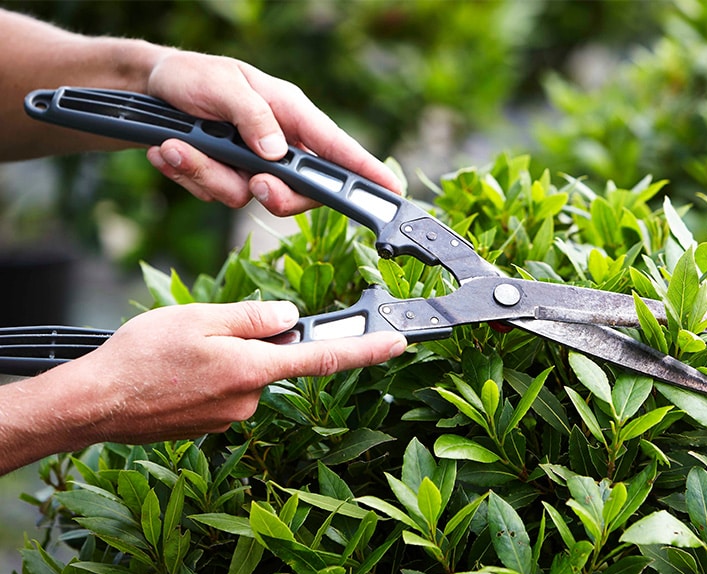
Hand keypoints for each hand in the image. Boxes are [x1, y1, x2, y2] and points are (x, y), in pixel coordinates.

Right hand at [53, 301, 405, 445]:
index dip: (367, 349)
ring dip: (228, 356)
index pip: (325, 358)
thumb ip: (254, 316)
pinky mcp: (213, 425)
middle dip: (255, 340)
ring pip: (248, 373)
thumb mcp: (200, 317)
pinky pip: (228, 389)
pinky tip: (179, 371)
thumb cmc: (142, 356)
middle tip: (207, 331)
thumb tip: (291, 318)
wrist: (97, 404)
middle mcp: (251, 399)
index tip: (398, 343)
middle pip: (275, 359)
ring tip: (182, 352)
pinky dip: (212, 374)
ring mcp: (232, 416)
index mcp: (255, 369)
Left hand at [144, 51, 401, 215]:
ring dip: (206, 174)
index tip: (391, 192)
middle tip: (256, 185)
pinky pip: (215, 194)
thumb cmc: (191, 76)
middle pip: (299, 191)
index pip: (336, 148)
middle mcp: (278, 144)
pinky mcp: (226, 177)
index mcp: (291, 114)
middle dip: (275, 194)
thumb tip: (279, 155)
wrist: (147, 90)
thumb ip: (253, 117)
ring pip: (246, 196)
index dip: (366, 172)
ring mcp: (252, 164)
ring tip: (176, 146)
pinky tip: (169, 150)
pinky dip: (188, 175)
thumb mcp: (223, 84)